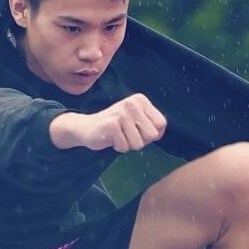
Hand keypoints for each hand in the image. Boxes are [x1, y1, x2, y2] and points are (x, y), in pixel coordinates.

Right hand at [50, 94, 165, 153]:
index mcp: (140, 100)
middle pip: (152, 135)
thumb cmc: (116, 128)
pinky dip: (118, 147)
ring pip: (138, 144)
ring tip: (118, 136)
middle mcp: (132, 103)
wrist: (88, 128)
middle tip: (127, 134)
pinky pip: (124, 147)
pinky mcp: (111, 124)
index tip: (139, 130)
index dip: (152, 134)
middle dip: (141, 141)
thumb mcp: (137, 121)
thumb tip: (159, 133)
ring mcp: (121, 113)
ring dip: (128, 145)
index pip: (161, 124)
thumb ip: (151, 125)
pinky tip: (110, 138)